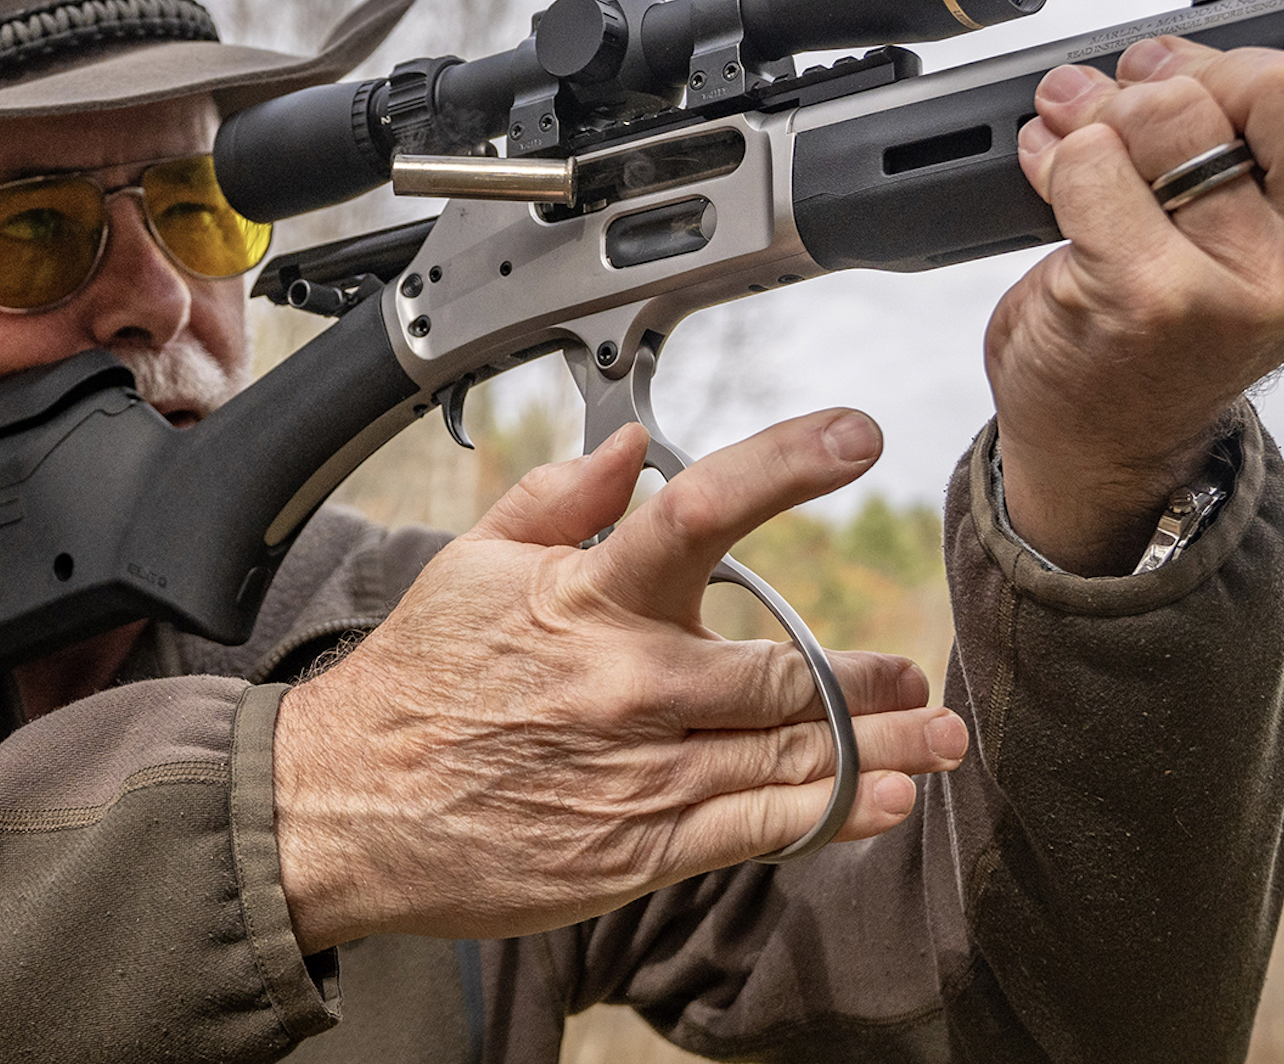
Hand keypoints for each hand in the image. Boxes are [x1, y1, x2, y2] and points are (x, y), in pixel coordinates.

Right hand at [271, 412, 968, 951]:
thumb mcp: (469, 565)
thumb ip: (558, 498)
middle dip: (866, 671)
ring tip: (937, 732)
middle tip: (914, 668)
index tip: (855, 436)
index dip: (786, 464)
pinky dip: (831, 813)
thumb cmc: (416, 681)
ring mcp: (640, 771)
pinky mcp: (638, 846)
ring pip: (788, 752)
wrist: (346, 806)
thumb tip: (631, 446)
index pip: (700, 511)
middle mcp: (626, 681)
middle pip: (782, 667)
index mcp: (583, 597)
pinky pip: (757, 828)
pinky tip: (883, 800)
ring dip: (879, 744)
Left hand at [995, 13, 1283, 573]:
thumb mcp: (1274, 229)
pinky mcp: (1149, 296)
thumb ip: (1275, 136)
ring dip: (1111, 107)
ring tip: (1092, 134)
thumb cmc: (1181, 317)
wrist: (1103, 434)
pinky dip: (1055, 152)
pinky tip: (1053, 174)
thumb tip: (1191, 42)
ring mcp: (1245, 287)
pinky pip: (1089, 158)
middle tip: (1156, 97)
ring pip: (1175, 110)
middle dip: (1202, 71)